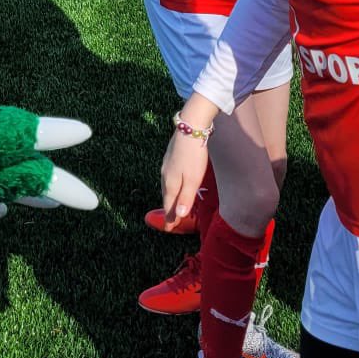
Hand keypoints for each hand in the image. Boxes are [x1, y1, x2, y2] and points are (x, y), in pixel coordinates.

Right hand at [161, 105, 214, 225]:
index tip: (169, 230)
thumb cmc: (193, 155)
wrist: (190, 128)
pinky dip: (171, 187)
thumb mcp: (192, 179)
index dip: (170, 218)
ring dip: (169, 199)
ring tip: (172, 207)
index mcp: (171, 182)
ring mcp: (166, 165)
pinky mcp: (170, 157)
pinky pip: (169, 178)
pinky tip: (174, 185)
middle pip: (166, 197)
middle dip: (168, 210)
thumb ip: (186, 197)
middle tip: (170, 222)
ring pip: (167, 187)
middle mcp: (165, 175)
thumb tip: (179, 216)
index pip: (169, 204)